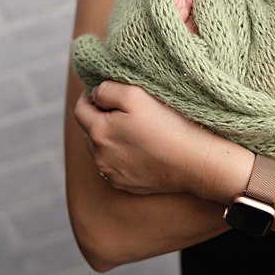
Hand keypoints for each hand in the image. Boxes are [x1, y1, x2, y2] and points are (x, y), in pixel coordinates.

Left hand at [73, 81, 234, 197]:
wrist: (194, 162)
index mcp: (98, 132)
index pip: (80, 110)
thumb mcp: (135, 95)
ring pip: (101, 150)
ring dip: (110, 138)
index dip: (89, 96)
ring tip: (133, 130)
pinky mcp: (126, 185)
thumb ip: (107, 90)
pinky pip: (115, 166)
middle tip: (122, 109)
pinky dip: (121, 156)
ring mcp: (112, 173)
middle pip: (90, 131)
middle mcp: (99, 156)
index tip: (100, 90)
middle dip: (100, 118)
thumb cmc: (167, 125)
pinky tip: (141, 149)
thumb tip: (95, 94)